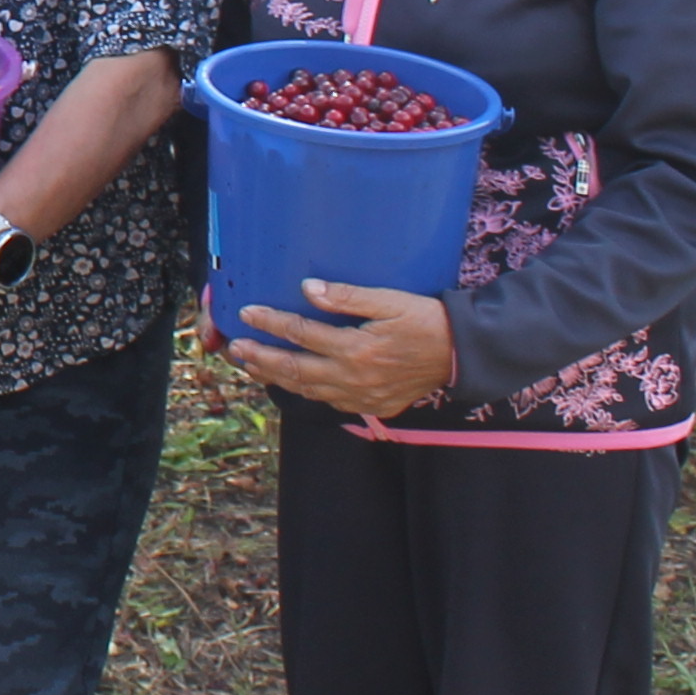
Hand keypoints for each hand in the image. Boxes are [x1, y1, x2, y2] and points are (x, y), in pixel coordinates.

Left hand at [226, 281, 457, 417]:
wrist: (460, 355)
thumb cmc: (426, 321)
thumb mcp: (390, 301)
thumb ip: (347, 296)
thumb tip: (307, 288)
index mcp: (356, 349)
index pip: (301, 334)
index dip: (271, 323)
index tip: (248, 313)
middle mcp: (354, 377)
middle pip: (295, 369)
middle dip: (261, 358)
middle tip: (235, 348)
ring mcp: (362, 396)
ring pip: (308, 391)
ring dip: (276, 378)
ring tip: (251, 366)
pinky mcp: (372, 406)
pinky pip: (330, 403)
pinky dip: (305, 393)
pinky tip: (291, 384)